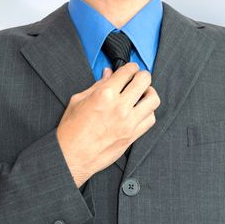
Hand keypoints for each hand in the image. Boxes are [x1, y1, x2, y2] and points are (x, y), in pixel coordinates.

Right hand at [56, 62, 160, 187]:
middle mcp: (119, 107)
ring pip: (153, 100)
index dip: (131, 67)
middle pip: (144, 81)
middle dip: (143, 75)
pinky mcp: (132, 135)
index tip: (131, 69)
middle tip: (139, 77)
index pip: (127, 72)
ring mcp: (128, 122)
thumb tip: (108, 74)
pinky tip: (141, 111)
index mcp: (104, 95)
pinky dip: (149, 112)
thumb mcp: (78, 101)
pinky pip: (151, 119)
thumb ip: (96, 86)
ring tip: (144, 94)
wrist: (72, 156)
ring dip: (150, 93)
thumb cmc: (71, 130)